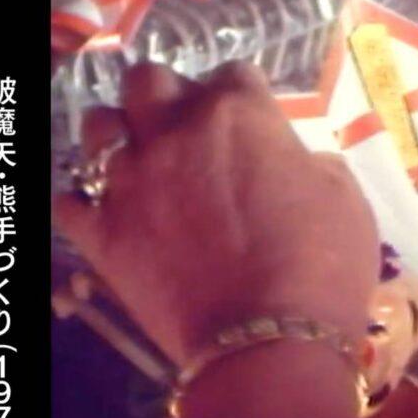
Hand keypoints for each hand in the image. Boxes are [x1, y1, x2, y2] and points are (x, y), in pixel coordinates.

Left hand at [55, 62, 378, 366]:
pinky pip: (69, 200)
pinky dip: (86, 202)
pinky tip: (109, 213)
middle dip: (169, 96)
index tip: (253, 120)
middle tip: (189, 129)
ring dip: (121, 136)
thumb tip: (295, 163)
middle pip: (150, 80)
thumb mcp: (347, 201)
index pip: (234, 73)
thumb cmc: (323, 267)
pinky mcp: (102, 234)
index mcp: (239, 115)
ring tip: (141, 161)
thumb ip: (315, 164)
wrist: (270, 343)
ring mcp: (130, 182)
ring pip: (98, 126)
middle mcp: (175, 133)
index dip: (246, 94)